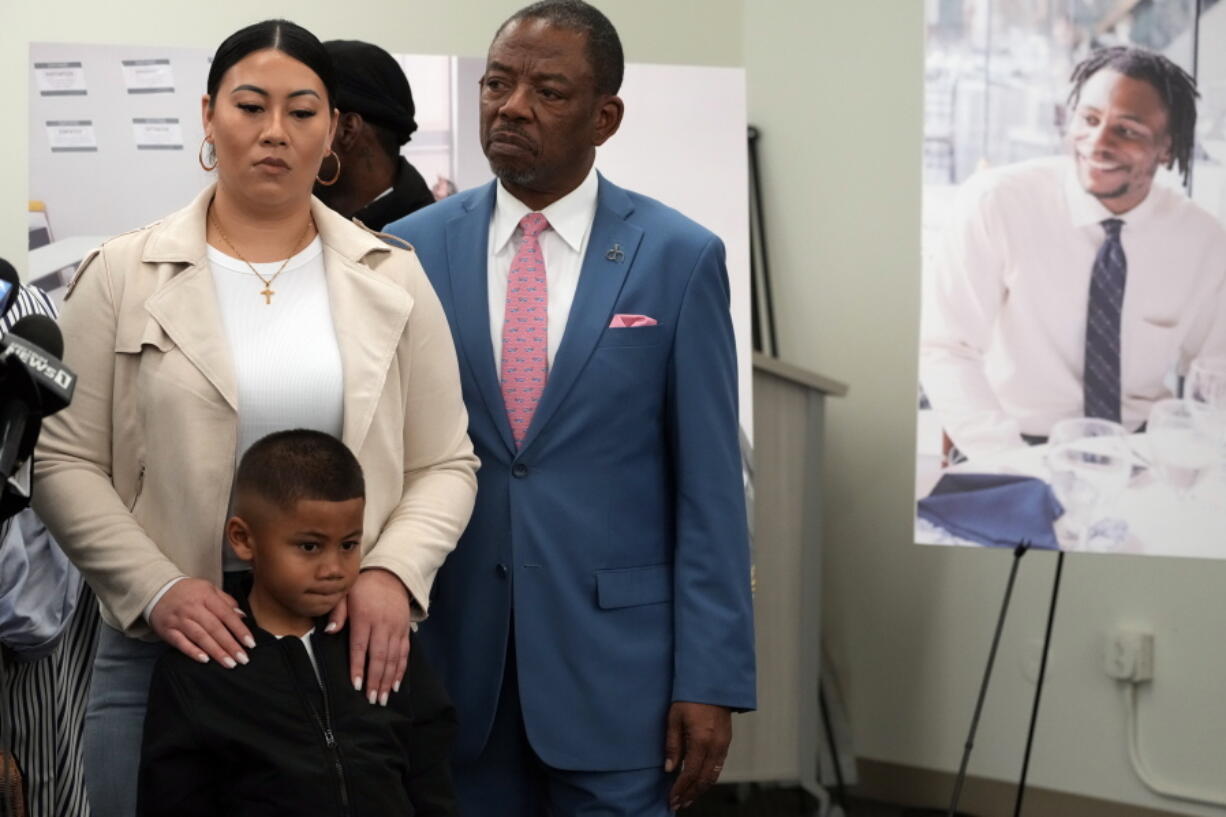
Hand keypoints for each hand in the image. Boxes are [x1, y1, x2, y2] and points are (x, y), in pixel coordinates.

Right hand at [149, 578, 254, 667]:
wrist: (157, 590)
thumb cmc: (188, 592)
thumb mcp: (209, 589)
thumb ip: (227, 602)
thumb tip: (243, 616)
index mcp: (206, 596)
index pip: (226, 614)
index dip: (239, 629)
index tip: (250, 643)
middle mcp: (193, 608)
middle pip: (215, 628)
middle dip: (230, 645)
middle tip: (243, 659)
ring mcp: (179, 620)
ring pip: (200, 637)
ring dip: (216, 651)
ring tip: (229, 663)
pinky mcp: (168, 630)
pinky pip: (181, 643)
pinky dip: (193, 652)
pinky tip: (205, 660)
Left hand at [328, 568, 410, 705]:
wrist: (390, 576)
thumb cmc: (362, 588)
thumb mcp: (345, 593)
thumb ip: (337, 612)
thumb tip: (329, 631)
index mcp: (364, 617)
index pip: (360, 646)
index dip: (359, 666)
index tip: (356, 685)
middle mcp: (382, 624)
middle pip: (380, 656)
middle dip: (376, 679)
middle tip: (372, 700)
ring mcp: (396, 628)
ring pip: (393, 658)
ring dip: (388, 679)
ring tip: (383, 698)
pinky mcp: (405, 630)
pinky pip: (404, 653)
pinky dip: (401, 670)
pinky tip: (396, 684)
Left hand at [664, 701, 731, 810]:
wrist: (713, 682)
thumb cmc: (689, 696)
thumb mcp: (674, 718)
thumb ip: (673, 745)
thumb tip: (669, 769)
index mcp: (701, 740)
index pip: (690, 773)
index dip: (680, 789)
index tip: (671, 799)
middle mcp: (715, 745)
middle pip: (704, 779)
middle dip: (691, 794)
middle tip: (678, 804)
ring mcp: (723, 744)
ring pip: (714, 775)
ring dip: (700, 789)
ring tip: (688, 798)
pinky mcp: (727, 741)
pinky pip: (719, 766)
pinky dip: (709, 778)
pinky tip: (699, 781)